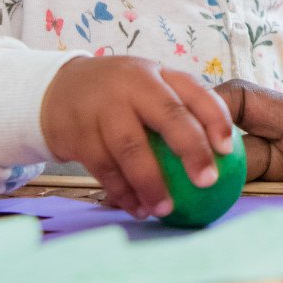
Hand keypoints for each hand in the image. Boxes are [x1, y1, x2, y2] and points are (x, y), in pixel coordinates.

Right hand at [39, 56, 234, 217]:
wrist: (56, 89)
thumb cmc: (120, 96)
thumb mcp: (149, 87)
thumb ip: (180, 109)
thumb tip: (224, 152)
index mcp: (158, 73)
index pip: (194, 91)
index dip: (215, 118)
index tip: (227, 149)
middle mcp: (132, 84)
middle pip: (168, 115)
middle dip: (191, 149)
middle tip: (207, 182)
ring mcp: (102, 107)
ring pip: (131, 148)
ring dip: (151, 183)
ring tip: (165, 209)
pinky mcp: (77, 133)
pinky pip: (103, 168)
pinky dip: (122, 192)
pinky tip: (137, 208)